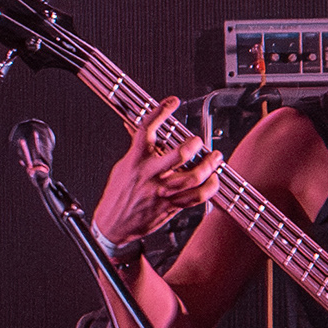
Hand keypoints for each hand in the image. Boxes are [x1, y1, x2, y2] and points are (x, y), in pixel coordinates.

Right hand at [95, 98, 220, 252]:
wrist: (112, 225)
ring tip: (214, 159)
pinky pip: (196, 197)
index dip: (160, 112)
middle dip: (194, 145)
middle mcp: (149, 175)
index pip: (146, 129)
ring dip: (209, 166)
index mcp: (135, 161)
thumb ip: (136, 149)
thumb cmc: (117, 196)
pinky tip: (213, 181)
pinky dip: (209, 188)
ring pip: (192, 177)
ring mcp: (161, 192)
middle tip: (199, 141)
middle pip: (179, 155)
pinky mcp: (170, 206)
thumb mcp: (123, 167)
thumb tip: (139, 129)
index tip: (172, 102)